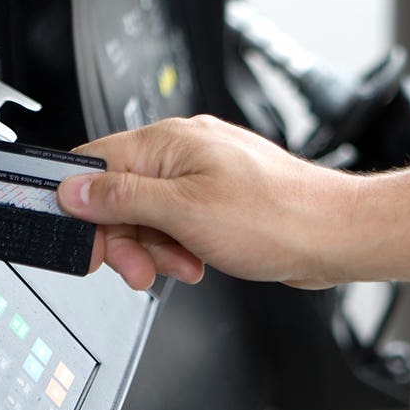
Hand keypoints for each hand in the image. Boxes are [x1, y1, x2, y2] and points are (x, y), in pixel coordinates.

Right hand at [57, 115, 358, 290]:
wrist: (334, 235)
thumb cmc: (278, 217)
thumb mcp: (184, 212)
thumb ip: (122, 198)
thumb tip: (74, 189)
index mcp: (168, 142)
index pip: (94, 163)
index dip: (79, 205)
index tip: (82, 240)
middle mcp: (183, 151)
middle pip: (119, 195)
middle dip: (123, 238)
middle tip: (136, 268)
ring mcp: (202, 175)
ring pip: (148, 215)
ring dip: (154, 248)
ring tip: (181, 263)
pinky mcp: (218, 199)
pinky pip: (176, 223)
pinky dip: (177, 246)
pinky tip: (195, 260)